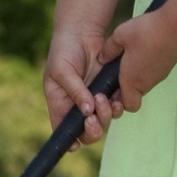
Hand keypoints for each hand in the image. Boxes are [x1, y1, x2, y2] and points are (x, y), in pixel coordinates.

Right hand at [42, 25, 111, 142]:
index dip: (69, 141)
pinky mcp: (108, 92)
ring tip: (104, 98)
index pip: (62, 129)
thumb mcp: (62, 70)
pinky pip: (115, 108)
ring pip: (103, 122)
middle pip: (86, 131)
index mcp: (59, 103)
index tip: (76, 144)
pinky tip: (116, 97)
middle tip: (93, 117)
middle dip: (92, 129)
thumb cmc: (64, 50)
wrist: (83, 32)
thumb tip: (86, 111)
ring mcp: (93, 100)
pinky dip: (117, 107)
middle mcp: (76, 106)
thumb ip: (74, 91)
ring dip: (105, 116)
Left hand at [93, 4, 176, 113]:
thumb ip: (108, 50)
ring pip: (144, 83)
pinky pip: (153, 74)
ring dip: (136, 75)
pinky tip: (143, 51)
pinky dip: (146, 68)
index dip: (119, 101)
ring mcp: (160, 76)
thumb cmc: (145, 32)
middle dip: (125, 86)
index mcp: (133, 80)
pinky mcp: (168, 67)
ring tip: (129, 56)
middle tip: (118, 69)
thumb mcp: (119, 36)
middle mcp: (147, 83)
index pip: (128, 106)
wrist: (176, 24)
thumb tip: (101, 59)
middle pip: (135, 94)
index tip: (111, 87)